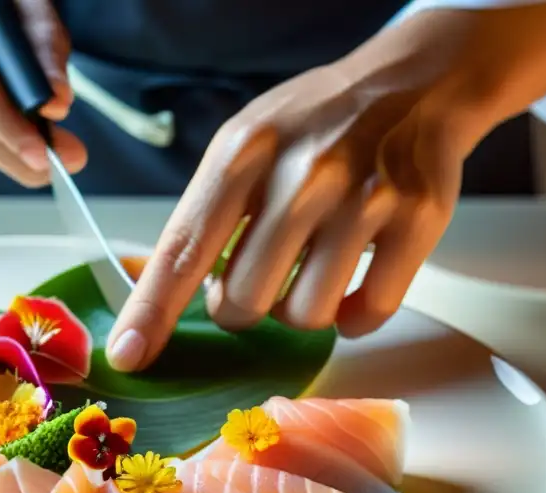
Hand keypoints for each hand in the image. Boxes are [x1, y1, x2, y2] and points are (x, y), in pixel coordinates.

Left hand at [106, 3, 545, 371]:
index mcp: (243, 152)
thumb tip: (162, 302)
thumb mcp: (244, 144)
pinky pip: (367, 314)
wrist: (414, 83)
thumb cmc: (313, 126)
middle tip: (261, 275)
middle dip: (241, 307)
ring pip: (305, 316)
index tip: (129, 356)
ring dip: (298, 311)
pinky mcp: (417, 221)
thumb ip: (207, 213)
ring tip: (309, 270)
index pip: (184, 249)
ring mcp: (363, 198)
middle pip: (244, 301)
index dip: (152, 312)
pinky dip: (353, 317)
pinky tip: (353, 284)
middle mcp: (302, 175)